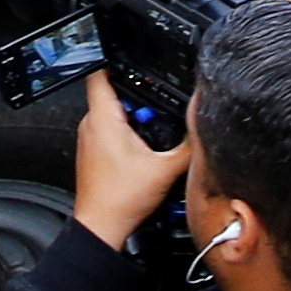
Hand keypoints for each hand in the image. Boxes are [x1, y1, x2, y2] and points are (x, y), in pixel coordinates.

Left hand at [67, 69, 192, 250]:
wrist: (102, 228)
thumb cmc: (121, 200)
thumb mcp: (166, 168)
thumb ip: (188, 143)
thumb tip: (201, 125)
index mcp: (103, 118)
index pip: (101, 72)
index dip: (119, 63)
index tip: (138, 64)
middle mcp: (90, 125)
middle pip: (113, 94)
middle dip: (138, 99)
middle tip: (155, 115)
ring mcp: (89, 140)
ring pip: (112, 115)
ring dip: (133, 120)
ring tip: (149, 137)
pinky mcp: (92, 154)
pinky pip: (109, 132)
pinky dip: (126, 135)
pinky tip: (142, 153)